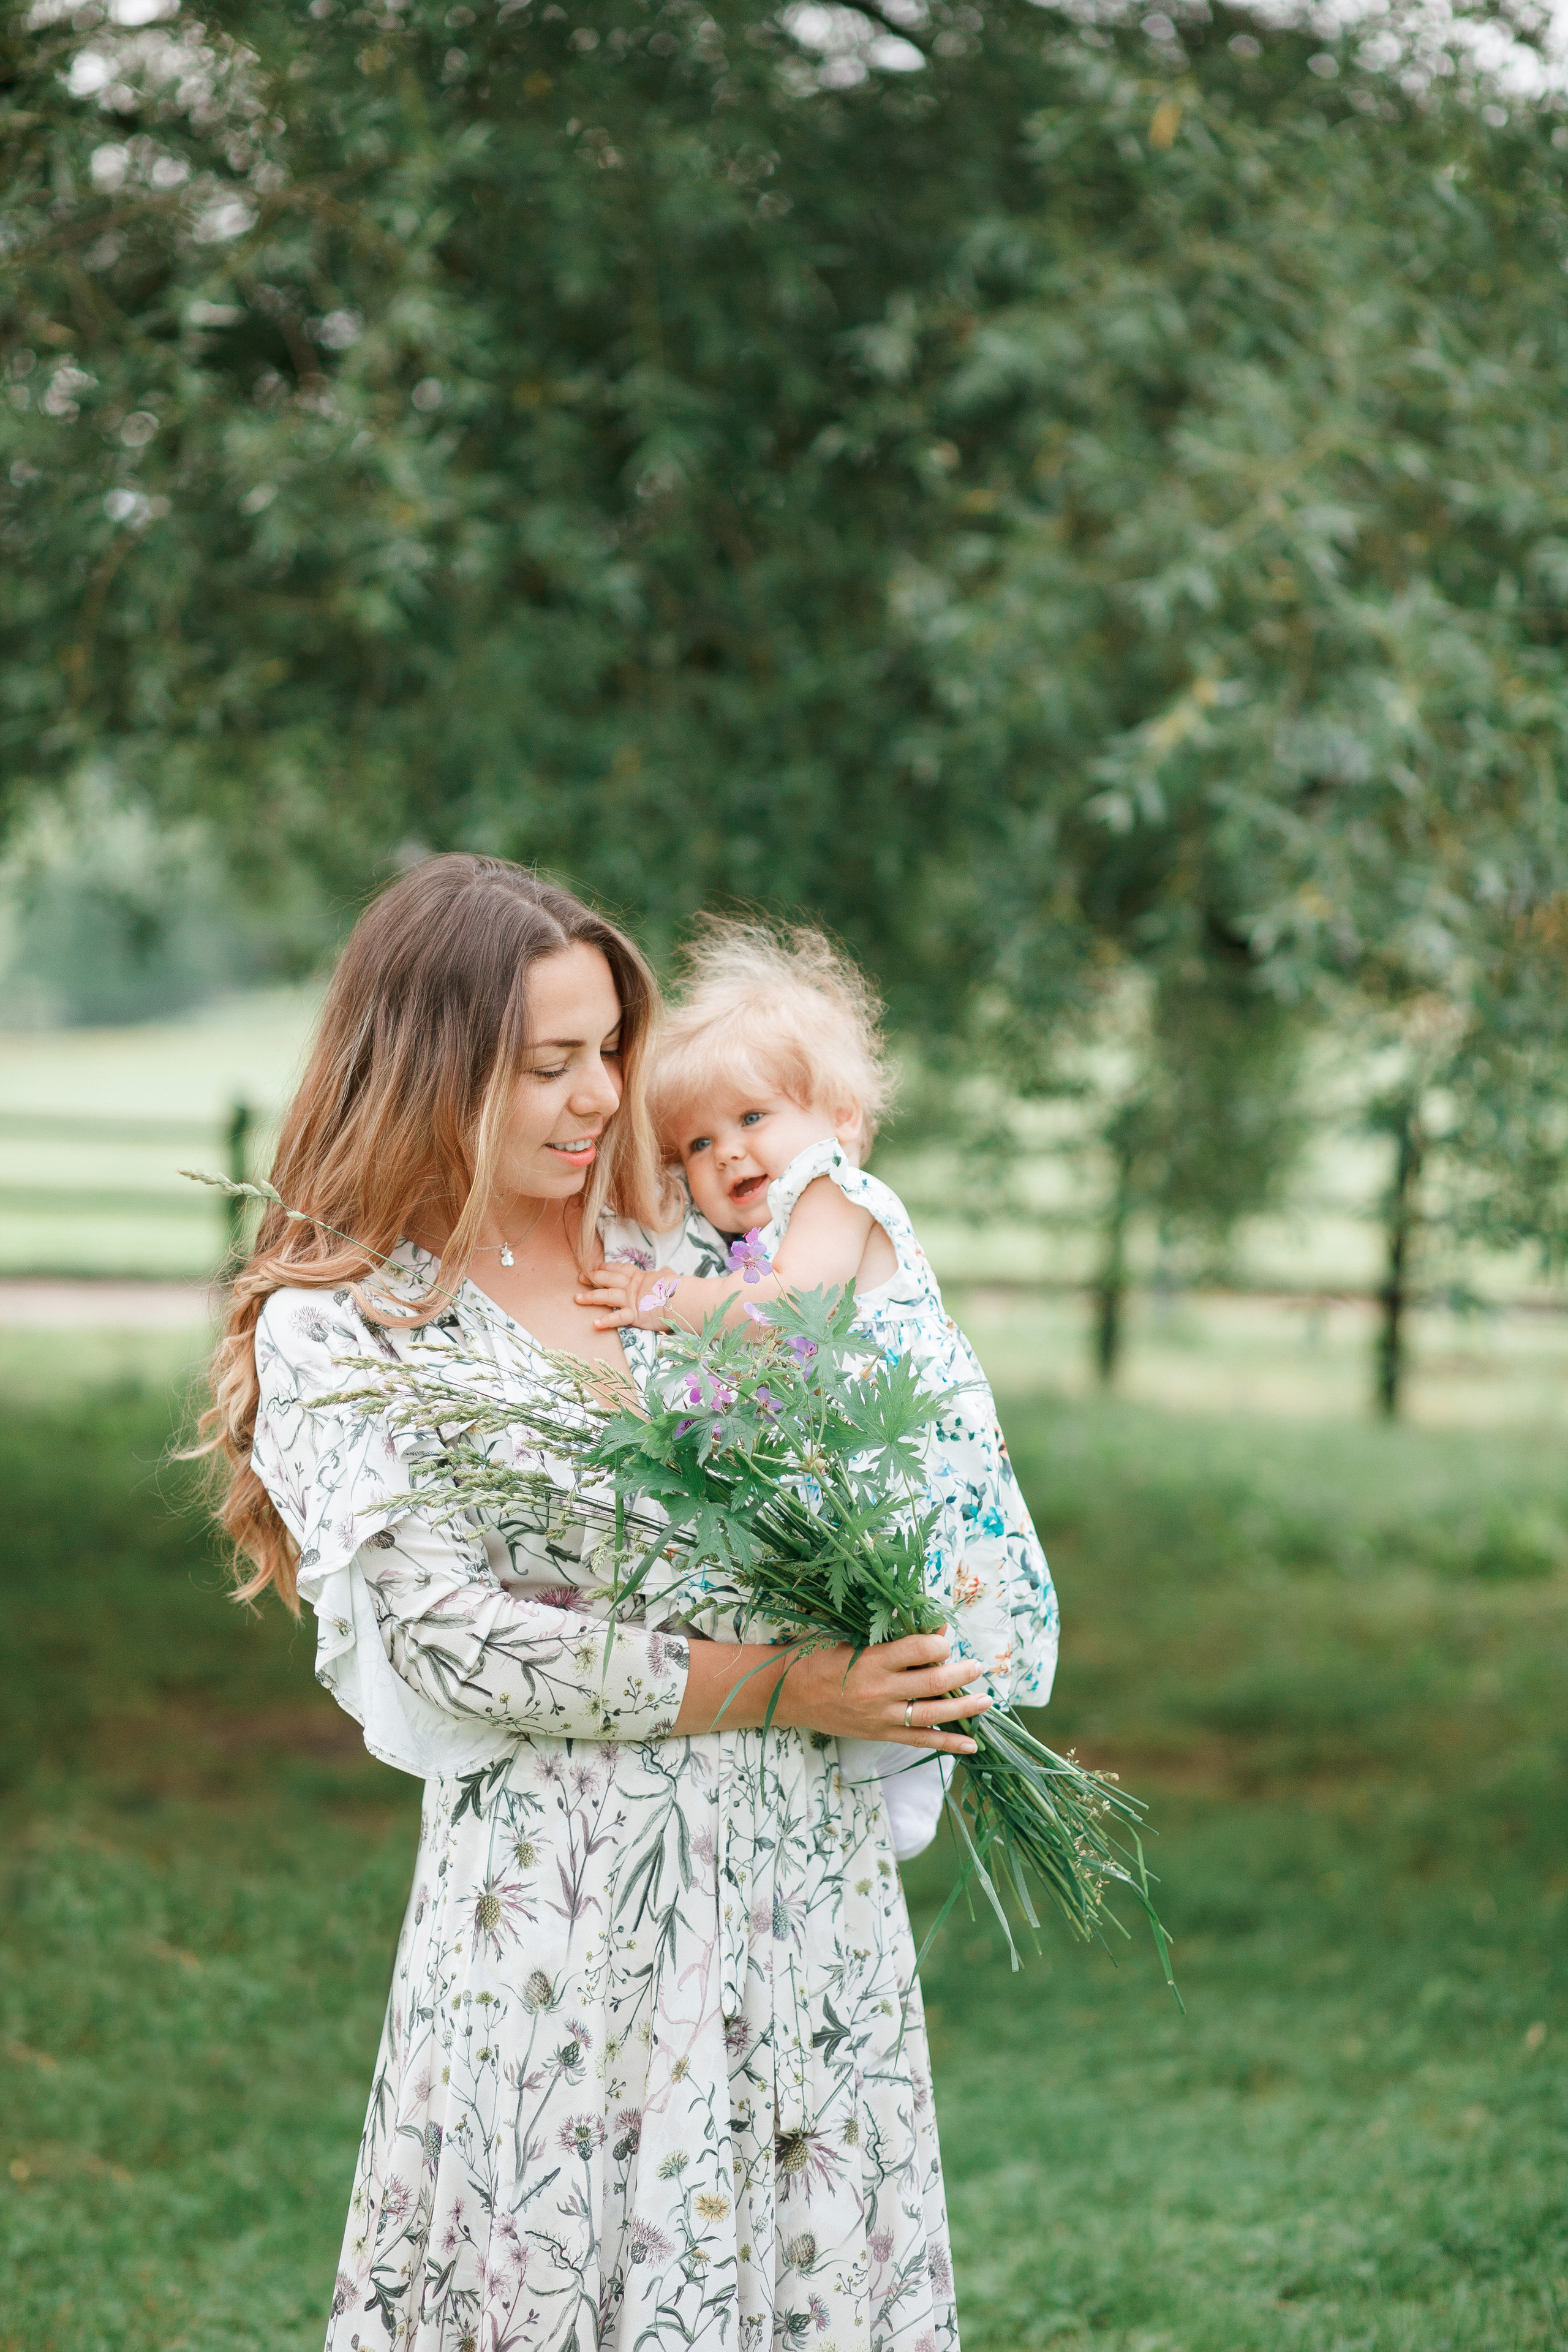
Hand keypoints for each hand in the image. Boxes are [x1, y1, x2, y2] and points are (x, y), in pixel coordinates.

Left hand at [577, 1262, 679, 1330]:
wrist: (681, 1299)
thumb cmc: (678, 1288)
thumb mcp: (670, 1277)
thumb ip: (666, 1274)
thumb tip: (668, 1271)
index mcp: (640, 1276)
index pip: (619, 1269)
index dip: (606, 1267)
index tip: (596, 1266)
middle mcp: (632, 1287)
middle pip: (608, 1280)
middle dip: (593, 1278)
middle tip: (580, 1278)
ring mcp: (631, 1300)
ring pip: (606, 1296)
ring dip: (591, 1297)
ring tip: (577, 1299)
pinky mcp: (634, 1315)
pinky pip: (617, 1318)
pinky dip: (606, 1321)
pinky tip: (595, 1324)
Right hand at [774, 1632, 988, 1754]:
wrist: (788, 1693)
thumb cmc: (817, 1656)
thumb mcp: (848, 1637)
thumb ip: (888, 1636)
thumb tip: (930, 1630)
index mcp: (871, 1660)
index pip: (917, 1650)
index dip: (939, 1643)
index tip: (946, 1640)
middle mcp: (879, 1690)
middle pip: (932, 1682)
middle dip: (961, 1674)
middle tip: (978, 1666)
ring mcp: (881, 1716)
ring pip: (932, 1714)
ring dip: (963, 1708)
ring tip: (985, 1701)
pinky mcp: (879, 1733)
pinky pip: (920, 1740)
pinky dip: (947, 1743)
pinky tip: (971, 1745)